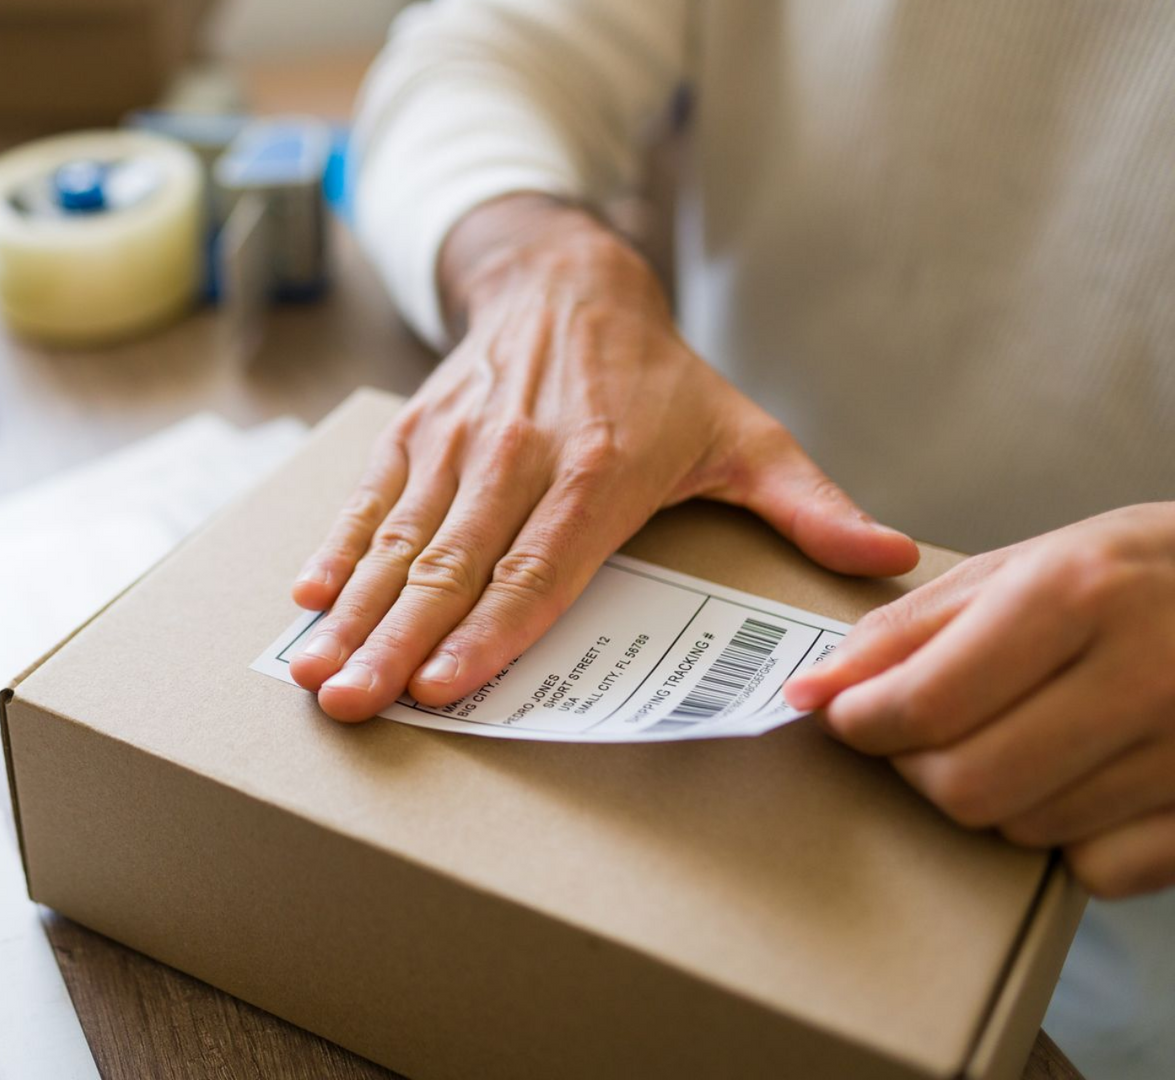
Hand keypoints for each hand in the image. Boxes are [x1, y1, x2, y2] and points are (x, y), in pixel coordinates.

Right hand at [288, 194, 919, 720]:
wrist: (567, 281)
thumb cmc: (658, 379)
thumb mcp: (743, 433)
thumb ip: (807, 504)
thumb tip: (889, 559)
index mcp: (601, 467)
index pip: (539, 565)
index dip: (491, 629)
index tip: (444, 685)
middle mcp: (519, 453)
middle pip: (453, 565)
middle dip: (396, 640)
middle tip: (349, 703)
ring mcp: (458, 441)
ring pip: (399, 540)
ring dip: (353, 610)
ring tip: (313, 671)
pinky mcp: (415, 432)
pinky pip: (369, 500)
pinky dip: (337, 548)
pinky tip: (306, 598)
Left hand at [786, 503, 1174, 897]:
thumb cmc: (1141, 573)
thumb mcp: (1025, 565)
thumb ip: (910, 628)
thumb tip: (816, 690)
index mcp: (1078, 595)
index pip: (928, 702)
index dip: (862, 723)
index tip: (847, 717)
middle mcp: (1141, 674)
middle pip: (968, 785)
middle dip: (916, 769)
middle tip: (919, 737)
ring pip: (1024, 830)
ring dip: (991, 799)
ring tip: (1014, 741)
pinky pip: (1100, 870)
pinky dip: (1068, 840)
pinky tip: (1077, 782)